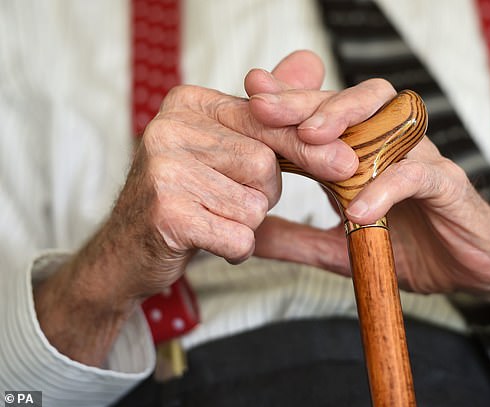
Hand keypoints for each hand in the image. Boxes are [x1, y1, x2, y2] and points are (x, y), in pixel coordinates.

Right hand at [32, 50, 394, 365]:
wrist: (128, 251)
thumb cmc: (186, 197)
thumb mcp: (229, 149)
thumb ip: (271, 112)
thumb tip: (312, 64)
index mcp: (190, 103)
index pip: (266, 119)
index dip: (307, 146)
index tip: (345, 163)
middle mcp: (171, 127)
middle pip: (265, 165)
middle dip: (263, 194)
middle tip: (231, 202)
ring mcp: (163, 168)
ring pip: (254, 205)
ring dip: (246, 224)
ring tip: (212, 219)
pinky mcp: (165, 212)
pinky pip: (238, 237)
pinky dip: (235, 249)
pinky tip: (208, 241)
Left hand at [250, 91, 489, 321]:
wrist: (477, 269)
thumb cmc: (414, 248)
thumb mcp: (343, 249)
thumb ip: (300, 240)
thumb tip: (252, 238)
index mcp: (363, 156)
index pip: (324, 118)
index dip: (289, 104)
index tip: (250, 95)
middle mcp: (391, 147)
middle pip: (350, 102)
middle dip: (306, 100)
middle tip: (265, 104)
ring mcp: (420, 160)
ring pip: (389, 117)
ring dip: (347, 121)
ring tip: (310, 139)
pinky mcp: (447, 185)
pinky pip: (416, 175)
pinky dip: (386, 188)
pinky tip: (359, 209)